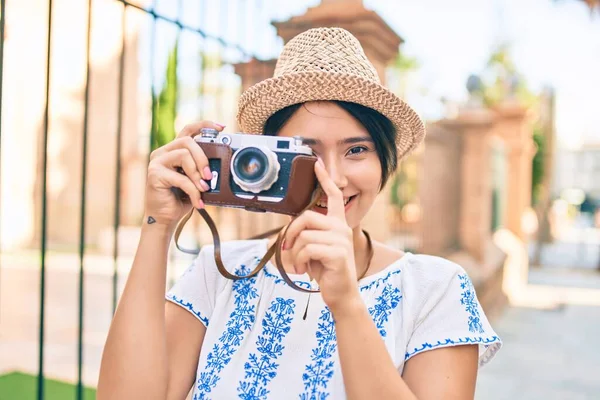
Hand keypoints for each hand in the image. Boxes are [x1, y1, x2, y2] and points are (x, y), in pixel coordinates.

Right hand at [144, 121, 224, 228]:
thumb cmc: (181, 199)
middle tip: (209, 176)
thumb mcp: (196, 180)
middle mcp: (163, 152)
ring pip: (183, 155)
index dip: (204, 125)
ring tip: (203, 189)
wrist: (165, 219)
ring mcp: (156, 162)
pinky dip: (193, 191)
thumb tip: (219, 165)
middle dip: (203, 158)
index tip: (221, 127)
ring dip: (197, 174)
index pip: (188, 130)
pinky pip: (180, 177)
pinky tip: (198, 202)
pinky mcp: (154, 174)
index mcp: (173, 151)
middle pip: (187, 142)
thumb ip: (202, 169)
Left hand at [284, 158, 361, 313]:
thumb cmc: (327, 271)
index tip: (317, 163)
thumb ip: (308, 234)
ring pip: (304, 236)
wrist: (341, 295)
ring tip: (300, 265)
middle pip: (306, 217)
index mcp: (337, 224)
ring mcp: (341, 240)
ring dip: (295, 253)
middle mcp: (341, 228)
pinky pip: (307, 249)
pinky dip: (300, 261)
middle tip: (288, 249)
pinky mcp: (338, 253)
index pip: (334, 196)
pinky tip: (304, 271)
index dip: (324, 179)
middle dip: (291, 233)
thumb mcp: (315, 249)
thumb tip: (288, 229)